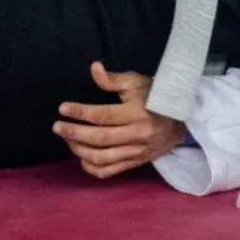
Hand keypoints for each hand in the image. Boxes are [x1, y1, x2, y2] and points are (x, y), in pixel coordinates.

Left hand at [53, 61, 187, 178]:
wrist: (181, 122)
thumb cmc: (156, 97)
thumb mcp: (137, 82)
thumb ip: (113, 79)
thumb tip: (94, 68)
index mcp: (136, 113)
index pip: (102, 115)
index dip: (80, 112)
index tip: (63, 109)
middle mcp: (136, 135)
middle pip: (98, 139)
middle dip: (73, 133)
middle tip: (57, 127)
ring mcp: (136, 152)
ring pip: (101, 157)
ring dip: (79, 150)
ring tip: (68, 139)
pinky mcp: (135, 162)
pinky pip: (110, 171)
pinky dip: (92, 168)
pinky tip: (82, 157)